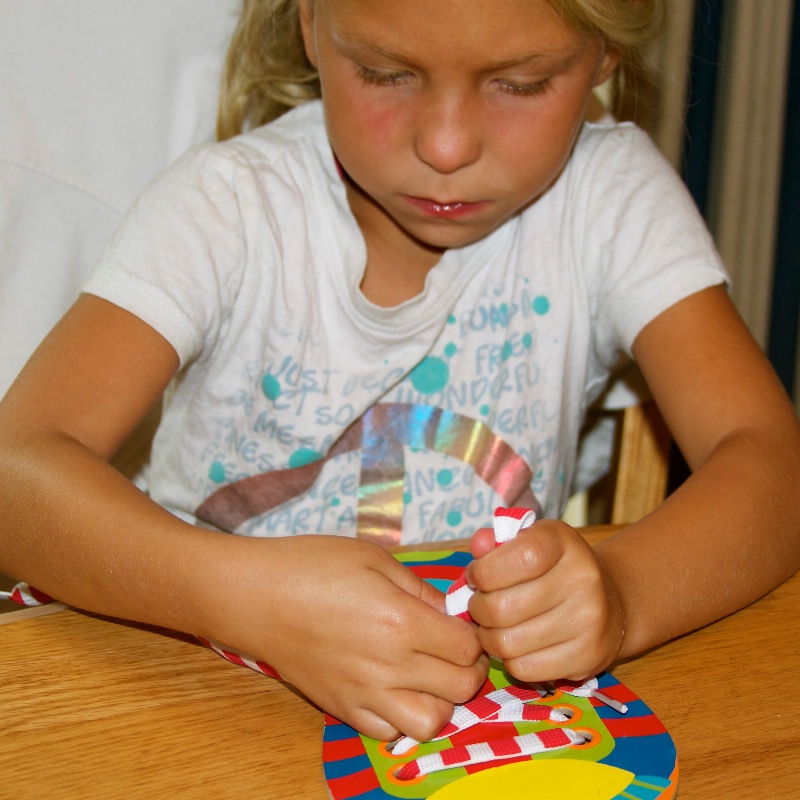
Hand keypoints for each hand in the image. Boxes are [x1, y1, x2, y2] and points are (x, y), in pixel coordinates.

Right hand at [209, 535, 487, 741]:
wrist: (256, 596)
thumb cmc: (313, 566)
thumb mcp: (373, 558)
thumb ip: (418, 587)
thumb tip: (448, 612)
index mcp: (401, 621)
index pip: (467, 649)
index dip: (475, 637)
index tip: (465, 625)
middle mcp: (388, 665)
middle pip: (460, 689)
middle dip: (469, 669)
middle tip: (455, 650)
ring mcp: (364, 693)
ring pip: (430, 724)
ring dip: (441, 701)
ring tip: (428, 676)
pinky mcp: (341, 709)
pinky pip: (388, 733)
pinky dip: (401, 717)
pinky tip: (394, 689)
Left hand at [465, 519, 623, 682]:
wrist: (610, 602)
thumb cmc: (555, 569)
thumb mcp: (529, 543)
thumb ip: (498, 543)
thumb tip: (479, 544)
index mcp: (564, 543)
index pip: (521, 557)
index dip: (485, 570)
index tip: (477, 576)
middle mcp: (583, 579)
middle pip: (503, 607)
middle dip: (478, 608)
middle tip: (480, 605)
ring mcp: (588, 622)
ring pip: (507, 642)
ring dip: (488, 636)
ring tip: (492, 626)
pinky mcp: (586, 657)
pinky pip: (523, 668)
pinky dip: (508, 659)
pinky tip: (514, 644)